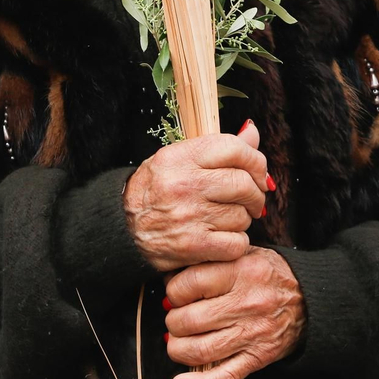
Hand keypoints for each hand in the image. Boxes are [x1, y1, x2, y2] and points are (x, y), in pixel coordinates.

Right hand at [123, 120, 268, 271]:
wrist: (121, 230)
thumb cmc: (153, 192)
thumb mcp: (177, 160)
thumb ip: (218, 148)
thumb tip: (252, 132)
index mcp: (180, 158)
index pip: (234, 148)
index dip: (256, 161)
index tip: (258, 173)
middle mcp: (183, 184)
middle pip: (244, 183)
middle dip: (255, 194)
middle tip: (251, 200)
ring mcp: (188, 216)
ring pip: (242, 216)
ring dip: (242, 220)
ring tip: (225, 219)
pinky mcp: (192, 246)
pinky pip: (237, 243)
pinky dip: (236, 244)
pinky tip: (222, 239)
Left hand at [162, 247, 305, 378]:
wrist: (312, 298)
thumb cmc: (270, 274)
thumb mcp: (244, 254)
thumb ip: (210, 261)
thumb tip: (169, 282)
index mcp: (242, 271)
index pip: (188, 284)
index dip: (173, 292)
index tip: (176, 295)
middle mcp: (247, 303)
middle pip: (189, 320)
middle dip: (173, 323)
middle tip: (176, 320)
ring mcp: (253, 334)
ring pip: (200, 351)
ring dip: (178, 350)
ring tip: (177, 343)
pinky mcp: (258, 358)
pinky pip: (223, 377)